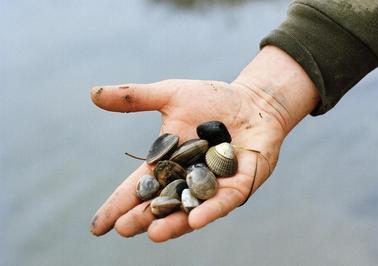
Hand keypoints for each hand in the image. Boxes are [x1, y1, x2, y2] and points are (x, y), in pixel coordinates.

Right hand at [89, 46, 319, 241]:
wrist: (252, 101)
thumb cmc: (212, 100)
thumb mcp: (170, 95)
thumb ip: (135, 98)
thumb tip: (93, 93)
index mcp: (168, 163)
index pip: (138, 187)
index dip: (117, 205)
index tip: (97, 226)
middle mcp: (188, 180)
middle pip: (162, 204)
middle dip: (143, 218)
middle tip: (123, 229)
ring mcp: (214, 186)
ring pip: (191, 209)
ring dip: (174, 223)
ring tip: (154, 233)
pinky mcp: (241, 184)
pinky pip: (225, 200)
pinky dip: (211, 209)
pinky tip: (196, 219)